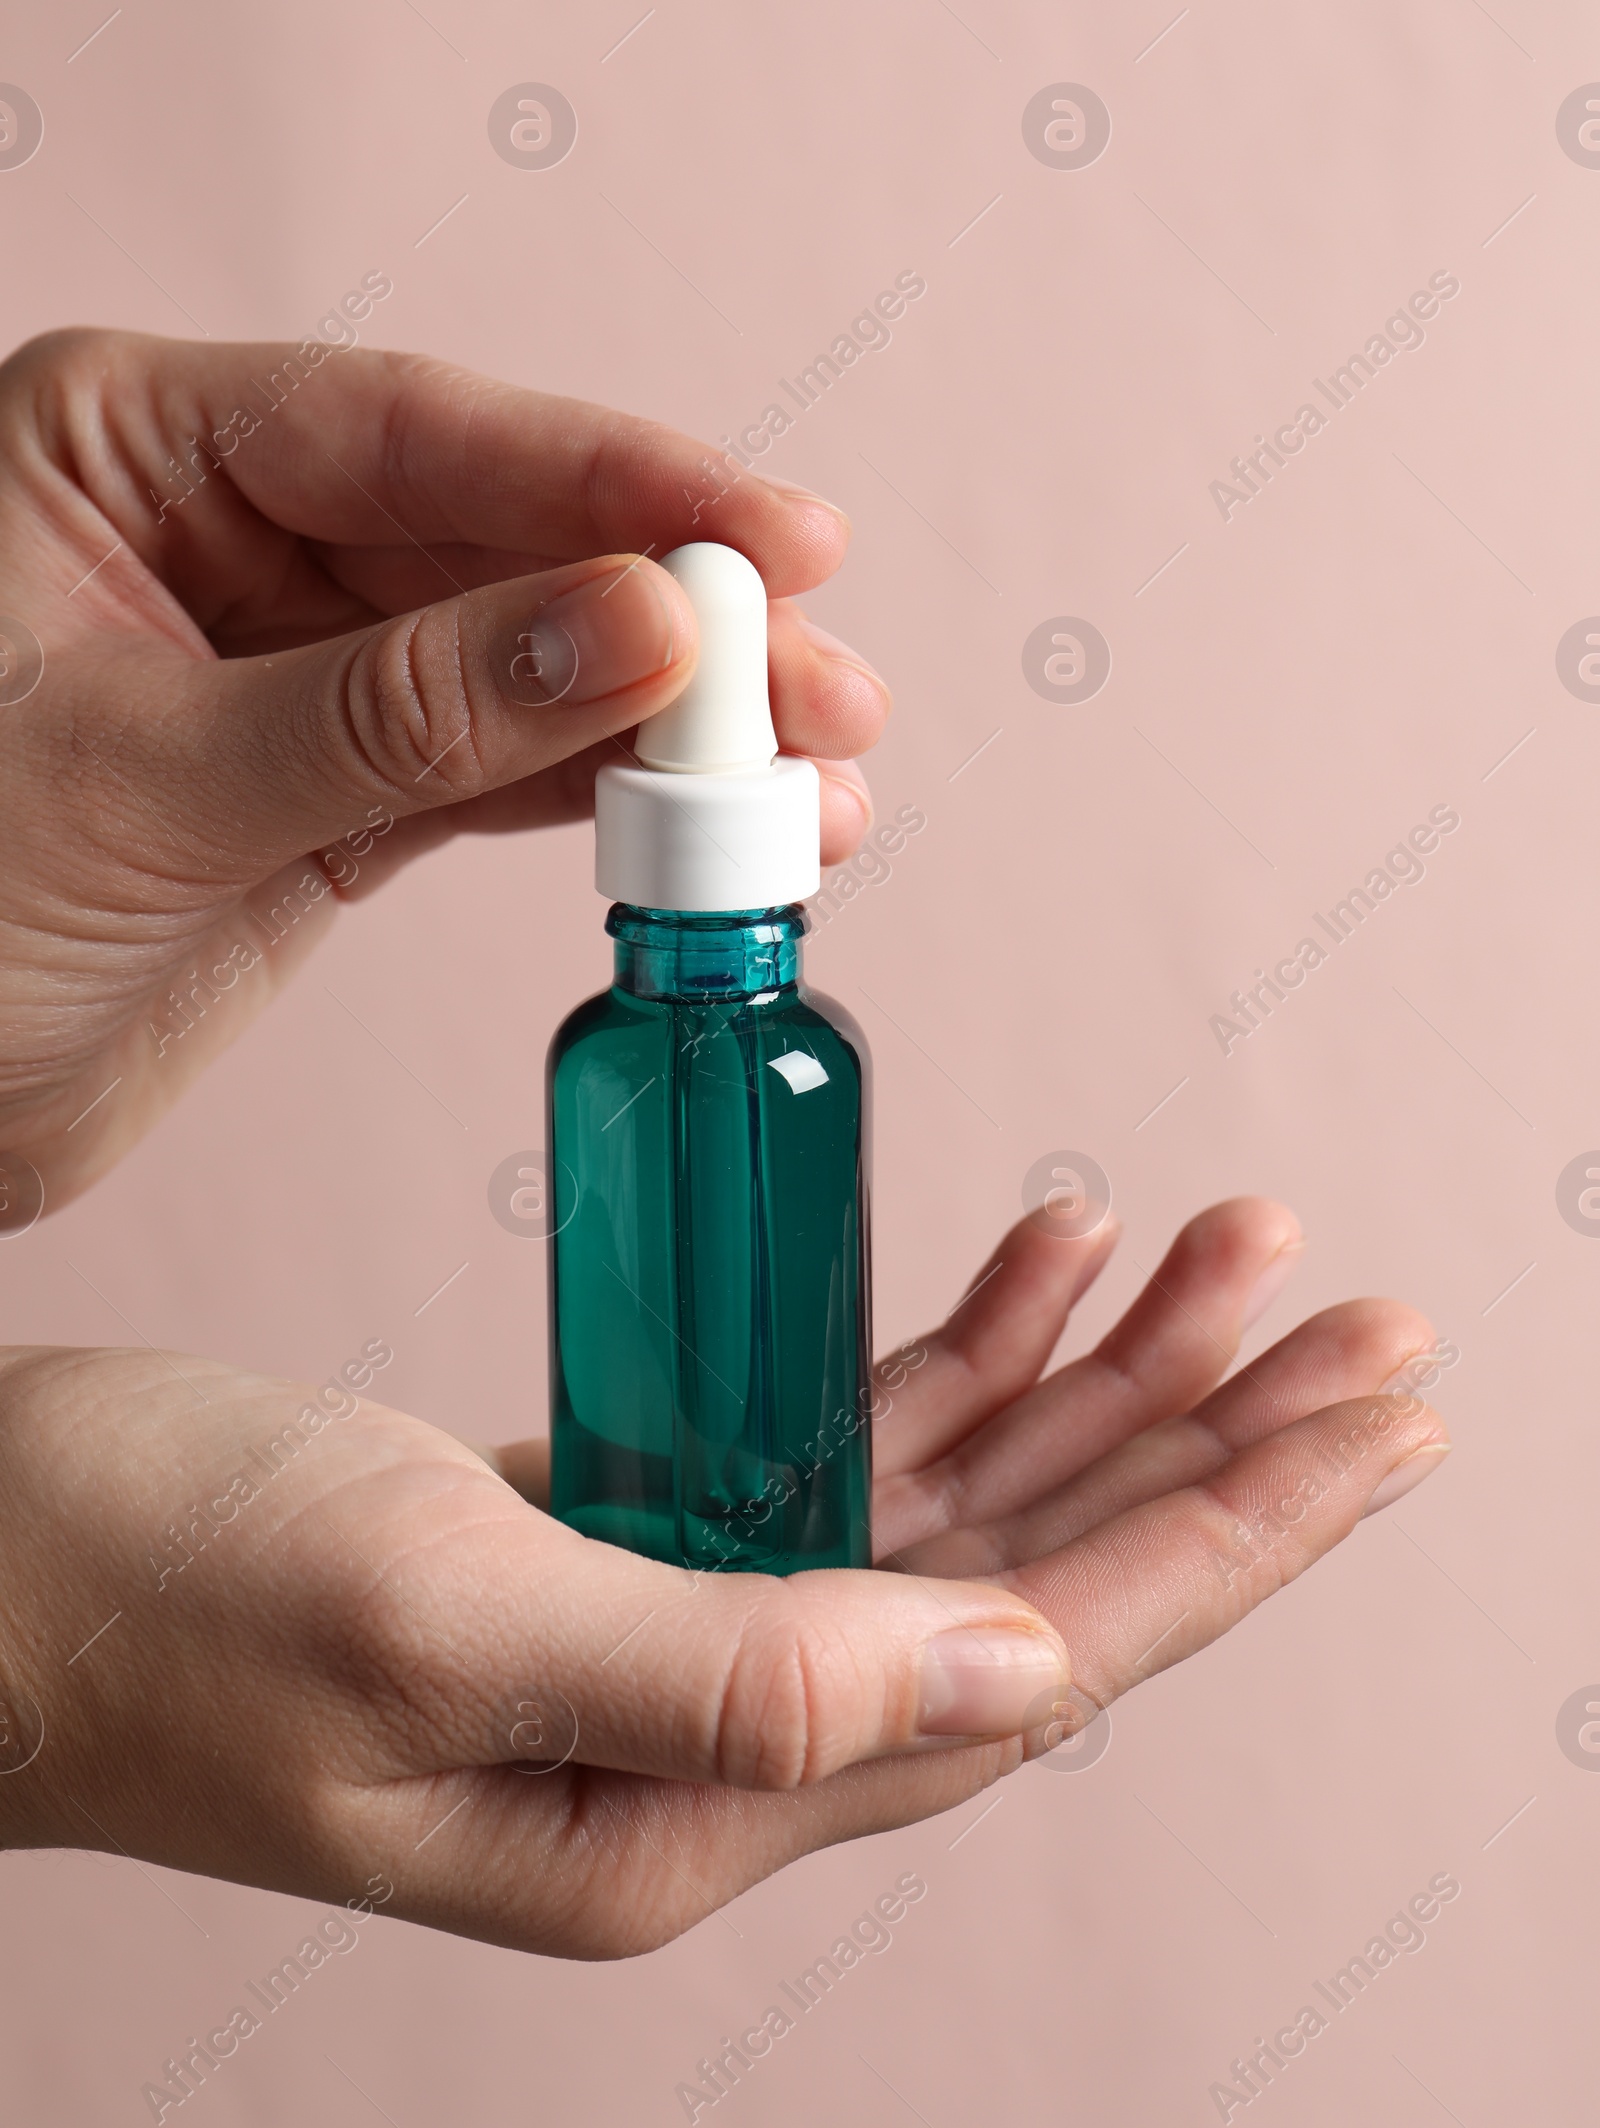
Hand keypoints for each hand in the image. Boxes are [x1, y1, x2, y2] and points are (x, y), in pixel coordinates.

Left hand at [0, 327, 886, 1204]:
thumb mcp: (146, 781)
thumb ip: (397, 708)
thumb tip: (637, 632)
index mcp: (130, 448)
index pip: (405, 432)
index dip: (600, 478)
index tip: (760, 535)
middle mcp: (219, 534)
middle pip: (494, 545)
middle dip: (668, 619)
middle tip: (818, 686)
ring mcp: (288, 669)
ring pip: (520, 665)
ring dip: (667, 727)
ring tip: (815, 779)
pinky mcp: (328, 797)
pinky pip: (494, 776)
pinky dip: (605, 806)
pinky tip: (716, 833)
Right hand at [0, 1198, 1447, 1957]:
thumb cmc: (152, 1592)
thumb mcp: (434, 1616)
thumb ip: (726, 1670)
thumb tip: (1007, 1672)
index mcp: (694, 1808)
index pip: (1039, 1664)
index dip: (1225, 1534)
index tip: (1375, 1420)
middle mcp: (716, 1741)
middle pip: (1037, 1582)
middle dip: (1212, 1445)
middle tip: (1361, 1318)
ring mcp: (679, 1629)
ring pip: (958, 1503)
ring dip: (1100, 1378)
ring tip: (1228, 1249)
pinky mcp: (627, 1531)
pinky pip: (841, 1442)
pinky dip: (951, 1350)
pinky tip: (1040, 1265)